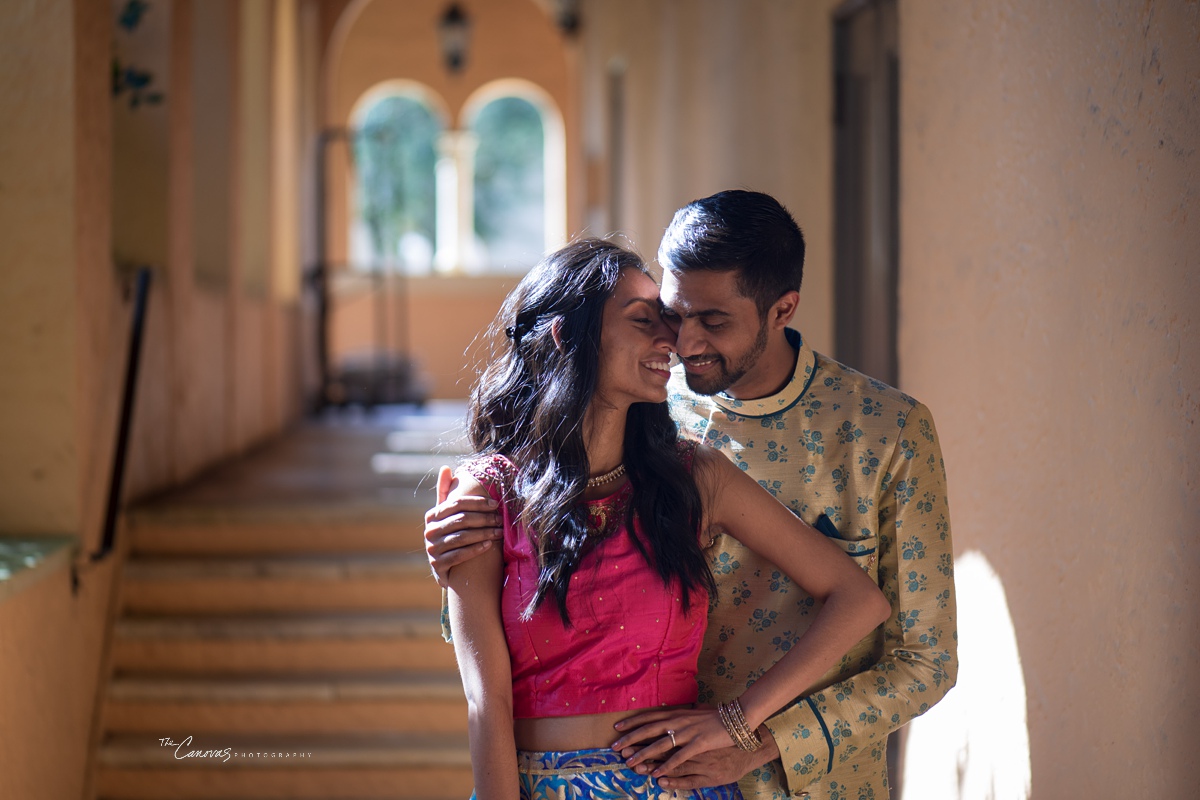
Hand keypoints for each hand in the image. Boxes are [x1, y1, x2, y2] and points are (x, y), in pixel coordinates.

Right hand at [424, 466, 502, 585]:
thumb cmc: (450, 534)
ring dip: (484, 533)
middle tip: (501, 520)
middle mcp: (429, 531)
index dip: (477, 502)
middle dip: (484, 519)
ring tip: (499, 532)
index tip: (495, 504)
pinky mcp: (437, 565)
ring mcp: (432, 549)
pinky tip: (489, 545)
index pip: (457, 504)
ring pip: (462, 537)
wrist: (446, 567)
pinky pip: (459, 555)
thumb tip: (446, 467)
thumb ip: (445, 491)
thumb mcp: (446, 514)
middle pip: (461, 520)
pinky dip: (476, 549)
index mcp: (431, 515)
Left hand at [608, 708, 731, 779]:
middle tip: (614, 747)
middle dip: (630, 738)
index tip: (617, 728)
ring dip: (643, 754)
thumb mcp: (694, 712)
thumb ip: (680, 714)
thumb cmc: (716, 717)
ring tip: (630, 763)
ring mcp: (688, 732)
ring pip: (660, 744)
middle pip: (649, 730)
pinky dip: (667, 766)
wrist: (737, 719)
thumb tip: (671, 712)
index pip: (649, 716)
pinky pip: (679, 757)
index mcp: (676, 713)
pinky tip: (657, 774)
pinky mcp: (698, 744)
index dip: (632, 722)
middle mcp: (678, 721)